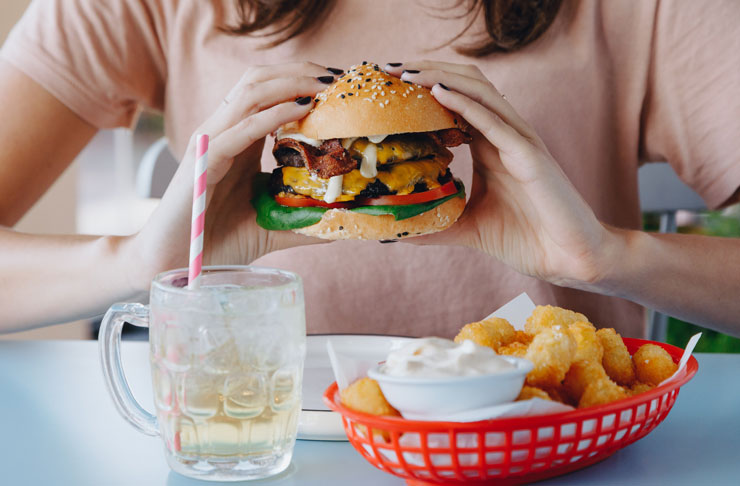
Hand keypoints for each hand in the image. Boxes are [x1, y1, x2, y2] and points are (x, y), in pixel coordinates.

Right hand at [128, 62, 334, 287]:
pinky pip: (242, 128)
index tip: (341, 86)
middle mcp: (224, 133)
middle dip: (300, 71)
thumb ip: (304, 219)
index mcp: (239, 141)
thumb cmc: (218, 243)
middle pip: (260, 81)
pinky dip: (274, 114)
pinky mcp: (203, 161)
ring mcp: (211, 143)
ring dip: (291, 82)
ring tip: (325, 85)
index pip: (269, 93)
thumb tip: (344, 220)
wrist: (173, 266)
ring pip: (250, 93)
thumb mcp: (272, 226)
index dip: (302, 81)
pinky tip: (303, 109)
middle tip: (338, 77)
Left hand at [385, 61, 621, 287]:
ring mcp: (520, 142)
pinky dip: (466, 105)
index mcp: (490, 145)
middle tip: (389, 70)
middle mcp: (504, 135)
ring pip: (480, 93)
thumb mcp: (467, 228)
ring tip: (406, 74)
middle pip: (465, 84)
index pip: (456, 100)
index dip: (424, 87)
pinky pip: (495, 123)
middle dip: (427, 71)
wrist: (568, 259)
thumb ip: (435, 225)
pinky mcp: (530, 158)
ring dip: (441, 78)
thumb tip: (395, 232)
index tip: (388, 86)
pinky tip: (439, 93)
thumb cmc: (526, 239)